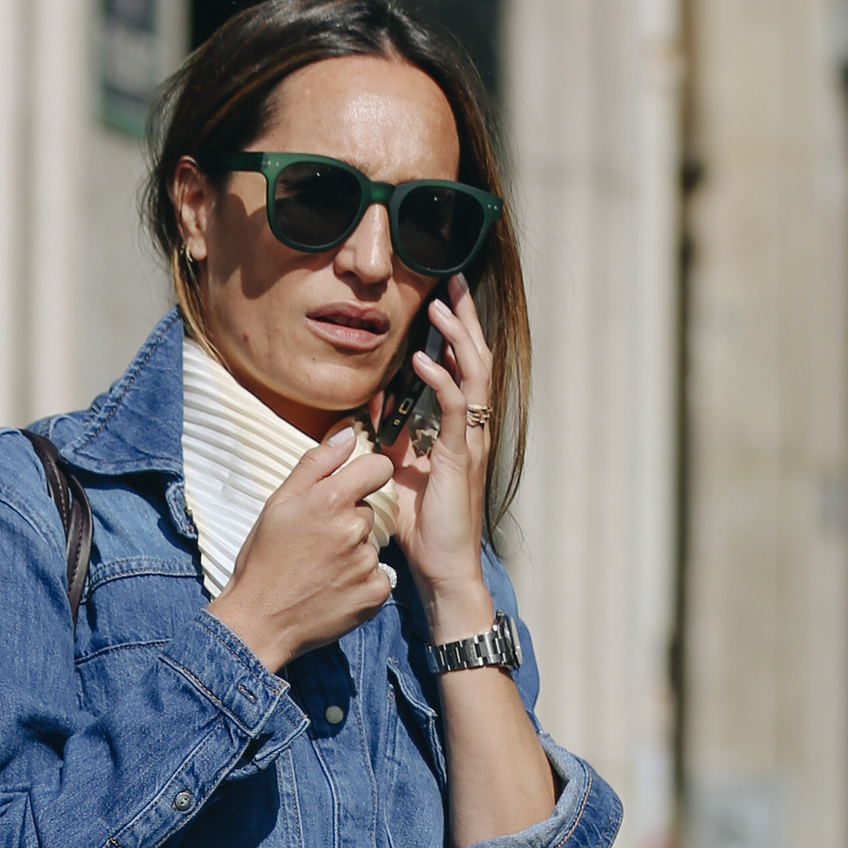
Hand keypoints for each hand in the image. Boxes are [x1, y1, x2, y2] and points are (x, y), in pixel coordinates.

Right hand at [208, 426, 396, 672]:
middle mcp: (353, 530)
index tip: (355, 487)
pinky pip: (378, 576)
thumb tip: (349, 433)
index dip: (367, 475)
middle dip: (349, 521)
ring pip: (370, 545)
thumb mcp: (278, 503)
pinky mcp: (374, 594)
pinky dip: (361, 582)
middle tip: (317, 543)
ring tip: (321, 569)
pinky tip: (334, 588)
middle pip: (369, 511)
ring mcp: (365, 564)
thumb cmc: (263, 560)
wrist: (259, 621)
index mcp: (330, 500)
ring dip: (353, 553)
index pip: (379, 467)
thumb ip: (316, 463)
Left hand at [385, 273, 496, 642]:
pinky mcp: (461, 458)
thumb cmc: (424, 529)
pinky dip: (441, 380)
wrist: (442, 569)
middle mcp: (473, 429)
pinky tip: (422, 361)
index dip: (455, 332)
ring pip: (474, 375)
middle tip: (454, 278)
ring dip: (458, 338)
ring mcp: (471, 441)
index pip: (462, 368)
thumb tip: (371, 411)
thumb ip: (392, 440)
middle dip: (465, 317)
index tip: (444, 297)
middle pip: (475, 359)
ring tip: (443, 306)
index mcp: (460, 430)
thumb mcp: (400, 473)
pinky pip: (456, 409)